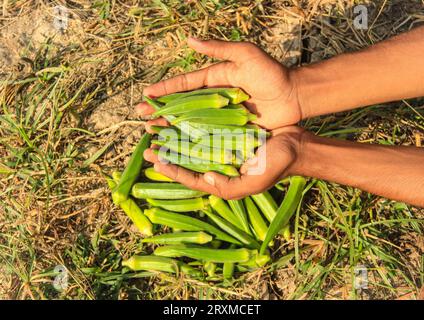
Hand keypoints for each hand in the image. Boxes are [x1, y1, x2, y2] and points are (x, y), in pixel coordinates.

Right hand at [136, 38, 301, 130]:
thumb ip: (218, 48)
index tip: (147, 94)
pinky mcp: (231, 129)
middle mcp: (215, 97)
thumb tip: (189, 39)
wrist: (294, 96)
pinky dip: (193, 140)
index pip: (185, 84)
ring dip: (172, 126)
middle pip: (183, 104)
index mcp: (215, 78)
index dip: (165, 89)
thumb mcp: (245, 54)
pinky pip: (209, 135)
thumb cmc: (271, 73)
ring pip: (191, 121)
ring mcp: (222, 115)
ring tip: (152, 132)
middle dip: (162, 110)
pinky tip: (178, 145)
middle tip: (141, 117)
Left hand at [143, 126, 304, 199]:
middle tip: (146, 143)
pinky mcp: (227, 130)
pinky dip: (191, 122)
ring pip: (192, 141)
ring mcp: (221, 146)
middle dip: (167, 151)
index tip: (155, 160)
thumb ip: (228, 187)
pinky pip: (205, 127)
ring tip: (154, 127)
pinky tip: (178, 115)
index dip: (172, 170)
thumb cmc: (276, 166)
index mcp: (221, 179)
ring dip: (174, 134)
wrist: (295, 145)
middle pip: (187, 158)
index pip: (191, 177)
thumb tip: (205, 179)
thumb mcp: (253, 183)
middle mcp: (218, 163)